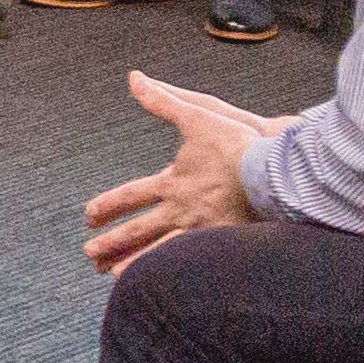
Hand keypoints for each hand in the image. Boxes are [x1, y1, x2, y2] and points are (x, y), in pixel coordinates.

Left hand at [83, 69, 282, 272]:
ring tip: (111, 275)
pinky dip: (169, 273)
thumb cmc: (237, 143)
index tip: (88, 215)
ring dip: (132, 263)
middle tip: (88, 254)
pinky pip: (189, 264)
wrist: (275, 171)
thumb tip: (134, 78)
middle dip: (110, 242)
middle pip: (137, 230)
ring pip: (158, 253)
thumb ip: (163, 101)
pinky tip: (160, 284)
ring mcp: (201, 230)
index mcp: (172, 182)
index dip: (107, 205)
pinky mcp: (222, 243)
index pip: (130, 196)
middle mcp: (181, 210)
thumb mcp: (197, 115)